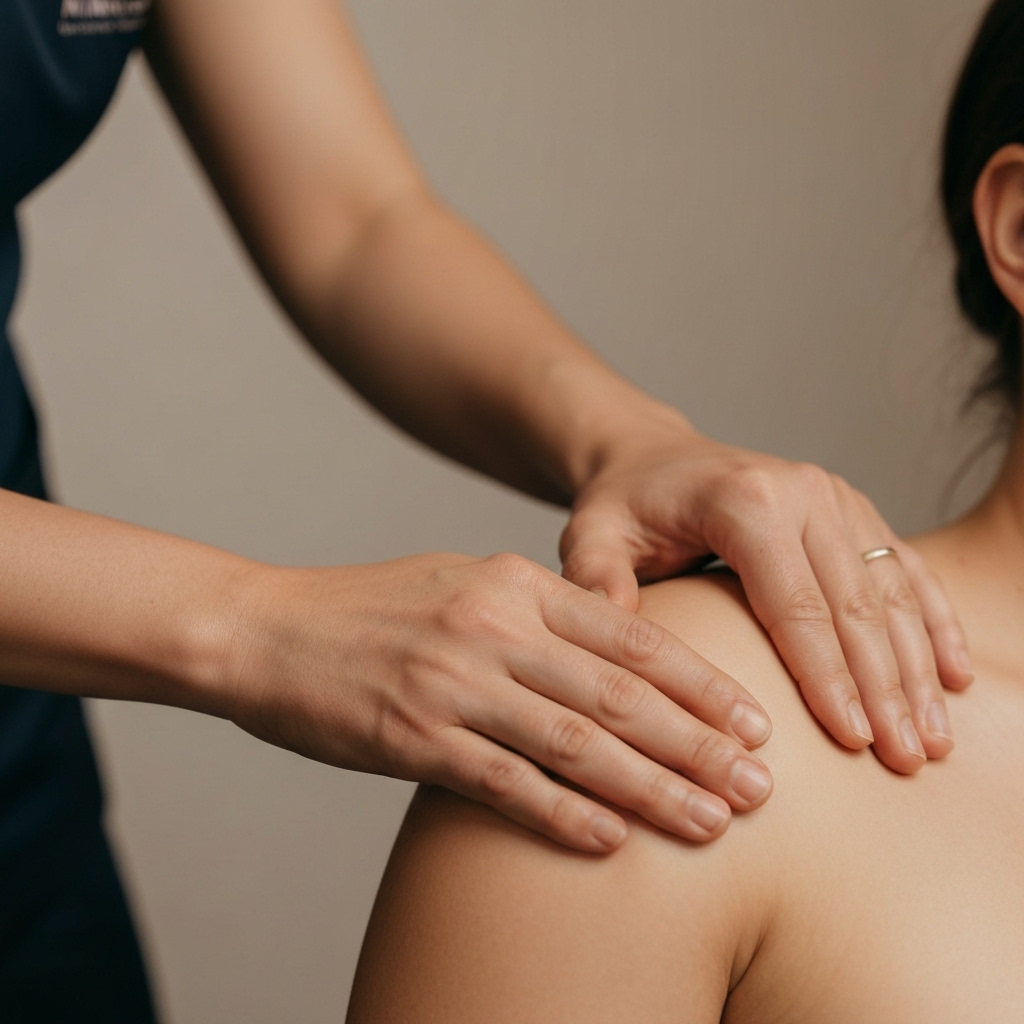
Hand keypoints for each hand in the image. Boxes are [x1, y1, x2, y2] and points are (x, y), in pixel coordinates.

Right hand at [229, 552, 775, 851]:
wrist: (267, 629)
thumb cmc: (372, 607)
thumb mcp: (461, 581)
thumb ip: (534, 609)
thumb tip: (613, 652)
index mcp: (512, 582)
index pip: (630, 632)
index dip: (700, 680)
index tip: (755, 718)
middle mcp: (492, 627)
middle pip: (619, 693)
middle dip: (699, 743)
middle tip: (763, 784)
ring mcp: (452, 683)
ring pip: (576, 744)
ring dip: (651, 788)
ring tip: (713, 821)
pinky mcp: (412, 739)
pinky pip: (504, 783)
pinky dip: (564, 815)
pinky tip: (613, 842)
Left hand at [560, 421, 973, 774]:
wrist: (653, 456)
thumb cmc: (623, 503)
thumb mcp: (591, 532)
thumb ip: (597, 576)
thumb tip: (615, 629)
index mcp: (745, 501)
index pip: (797, 606)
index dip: (828, 679)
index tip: (855, 743)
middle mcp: (804, 492)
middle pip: (856, 606)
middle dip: (884, 688)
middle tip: (905, 760)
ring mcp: (836, 497)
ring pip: (892, 592)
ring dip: (918, 668)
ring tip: (932, 739)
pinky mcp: (852, 509)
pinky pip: (905, 568)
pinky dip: (933, 623)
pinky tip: (954, 676)